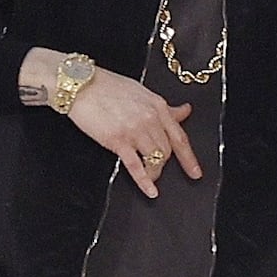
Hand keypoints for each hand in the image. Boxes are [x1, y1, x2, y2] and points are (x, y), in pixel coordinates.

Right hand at [62, 67, 205, 196]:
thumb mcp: (142, 92)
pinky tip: (150, 191)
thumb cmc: (108, 86)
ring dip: (155, 171)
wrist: (80, 85)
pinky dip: (145, 181)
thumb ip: (163, 107)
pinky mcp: (118, 140)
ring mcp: (135, 130)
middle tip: (159, 170)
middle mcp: (151, 119)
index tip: (196, 172)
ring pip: (156, 159)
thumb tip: (184, 111)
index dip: (190, 158)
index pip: (180, 136)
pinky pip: (136, 166)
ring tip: (151, 177)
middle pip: (168, 150)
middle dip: (166, 164)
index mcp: (158, 106)